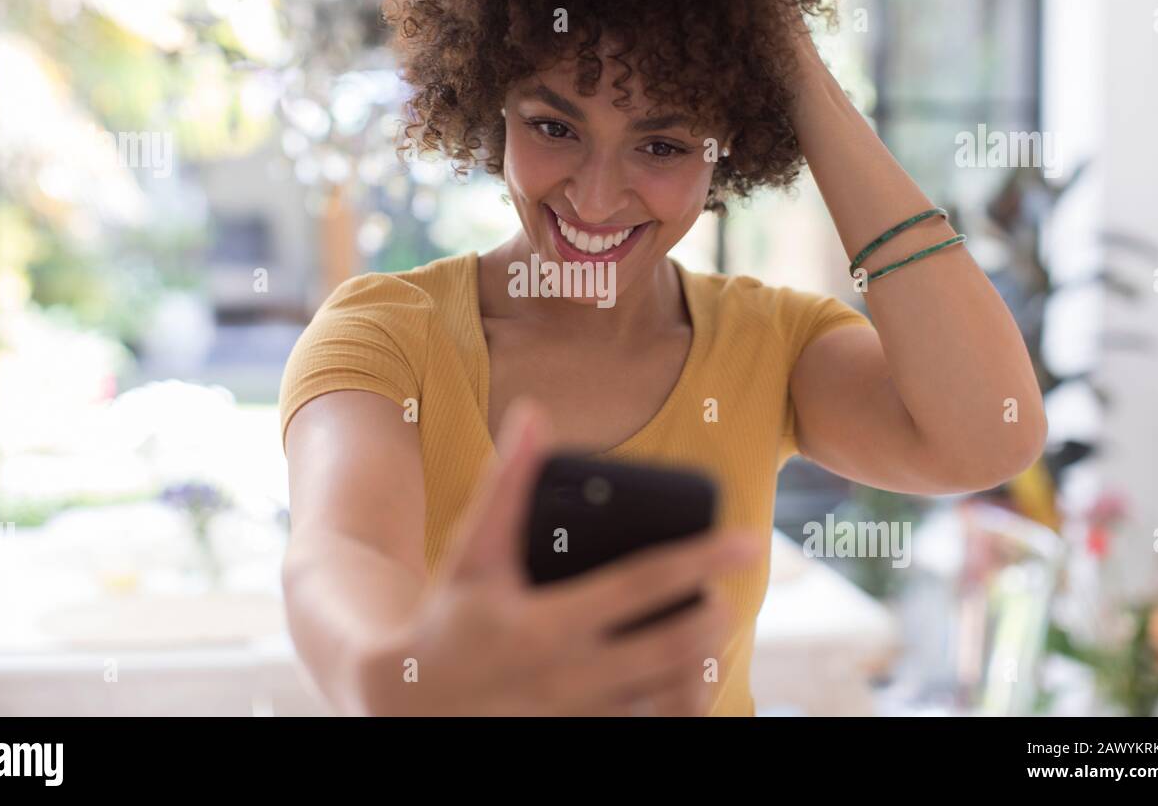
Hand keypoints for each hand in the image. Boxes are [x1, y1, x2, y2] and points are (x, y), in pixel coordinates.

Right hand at [354, 397, 765, 715]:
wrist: (410, 707)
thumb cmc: (447, 618)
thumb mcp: (471, 554)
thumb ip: (505, 485)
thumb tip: (533, 413)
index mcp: (544, 624)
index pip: (642, 585)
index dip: (701, 559)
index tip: (748, 540)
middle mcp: (567, 680)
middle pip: (674, 649)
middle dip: (712, 618)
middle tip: (720, 596)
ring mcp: (578, 722)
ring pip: (672, 699)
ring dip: (701, 665)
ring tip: (703, 634)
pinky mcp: (581, 744)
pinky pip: (651, 730)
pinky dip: (676, 705)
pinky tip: (681, 680)